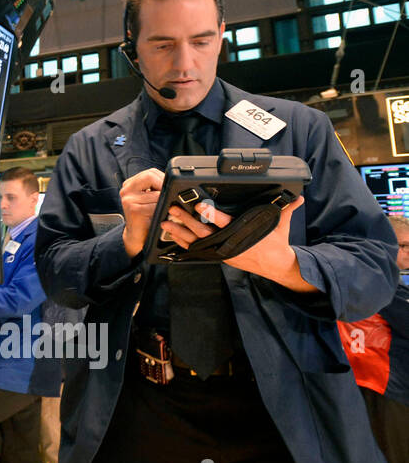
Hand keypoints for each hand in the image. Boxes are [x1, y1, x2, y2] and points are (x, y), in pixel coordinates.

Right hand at [120, 168, 165, 256]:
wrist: (138, 235)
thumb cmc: (147, 216)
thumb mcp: (150, 198)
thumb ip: (156, 187)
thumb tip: (173, 182)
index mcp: (130, 184)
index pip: (151, 172)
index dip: (163, 179)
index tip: (168, 189)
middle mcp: (126, 190)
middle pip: (150, 177)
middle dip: (163, 187)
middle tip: (166, 198)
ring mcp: (128, 199)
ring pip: (155, 193)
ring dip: (163, 201)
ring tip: (162, 208)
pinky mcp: (133, 210)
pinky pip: (154, 206)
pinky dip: (160, 211)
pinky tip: (158, 216)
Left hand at [160, 195, 316, 291]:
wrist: (275, 266)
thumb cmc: (275, 242)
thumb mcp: (281, 224)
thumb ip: (286, 209)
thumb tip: (298, 196)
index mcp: (242, 232)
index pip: (223, 221)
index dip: (210, 214)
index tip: (199, 205)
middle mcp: (229, 242)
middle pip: (203, 231)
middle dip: (186, 220)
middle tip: (172, 209)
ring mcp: (221, 251)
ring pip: (196, 241)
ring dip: (179, 232)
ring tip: (164, 222)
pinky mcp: (218, 256)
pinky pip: (197, 250)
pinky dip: (183, 243)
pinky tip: (172, 236)